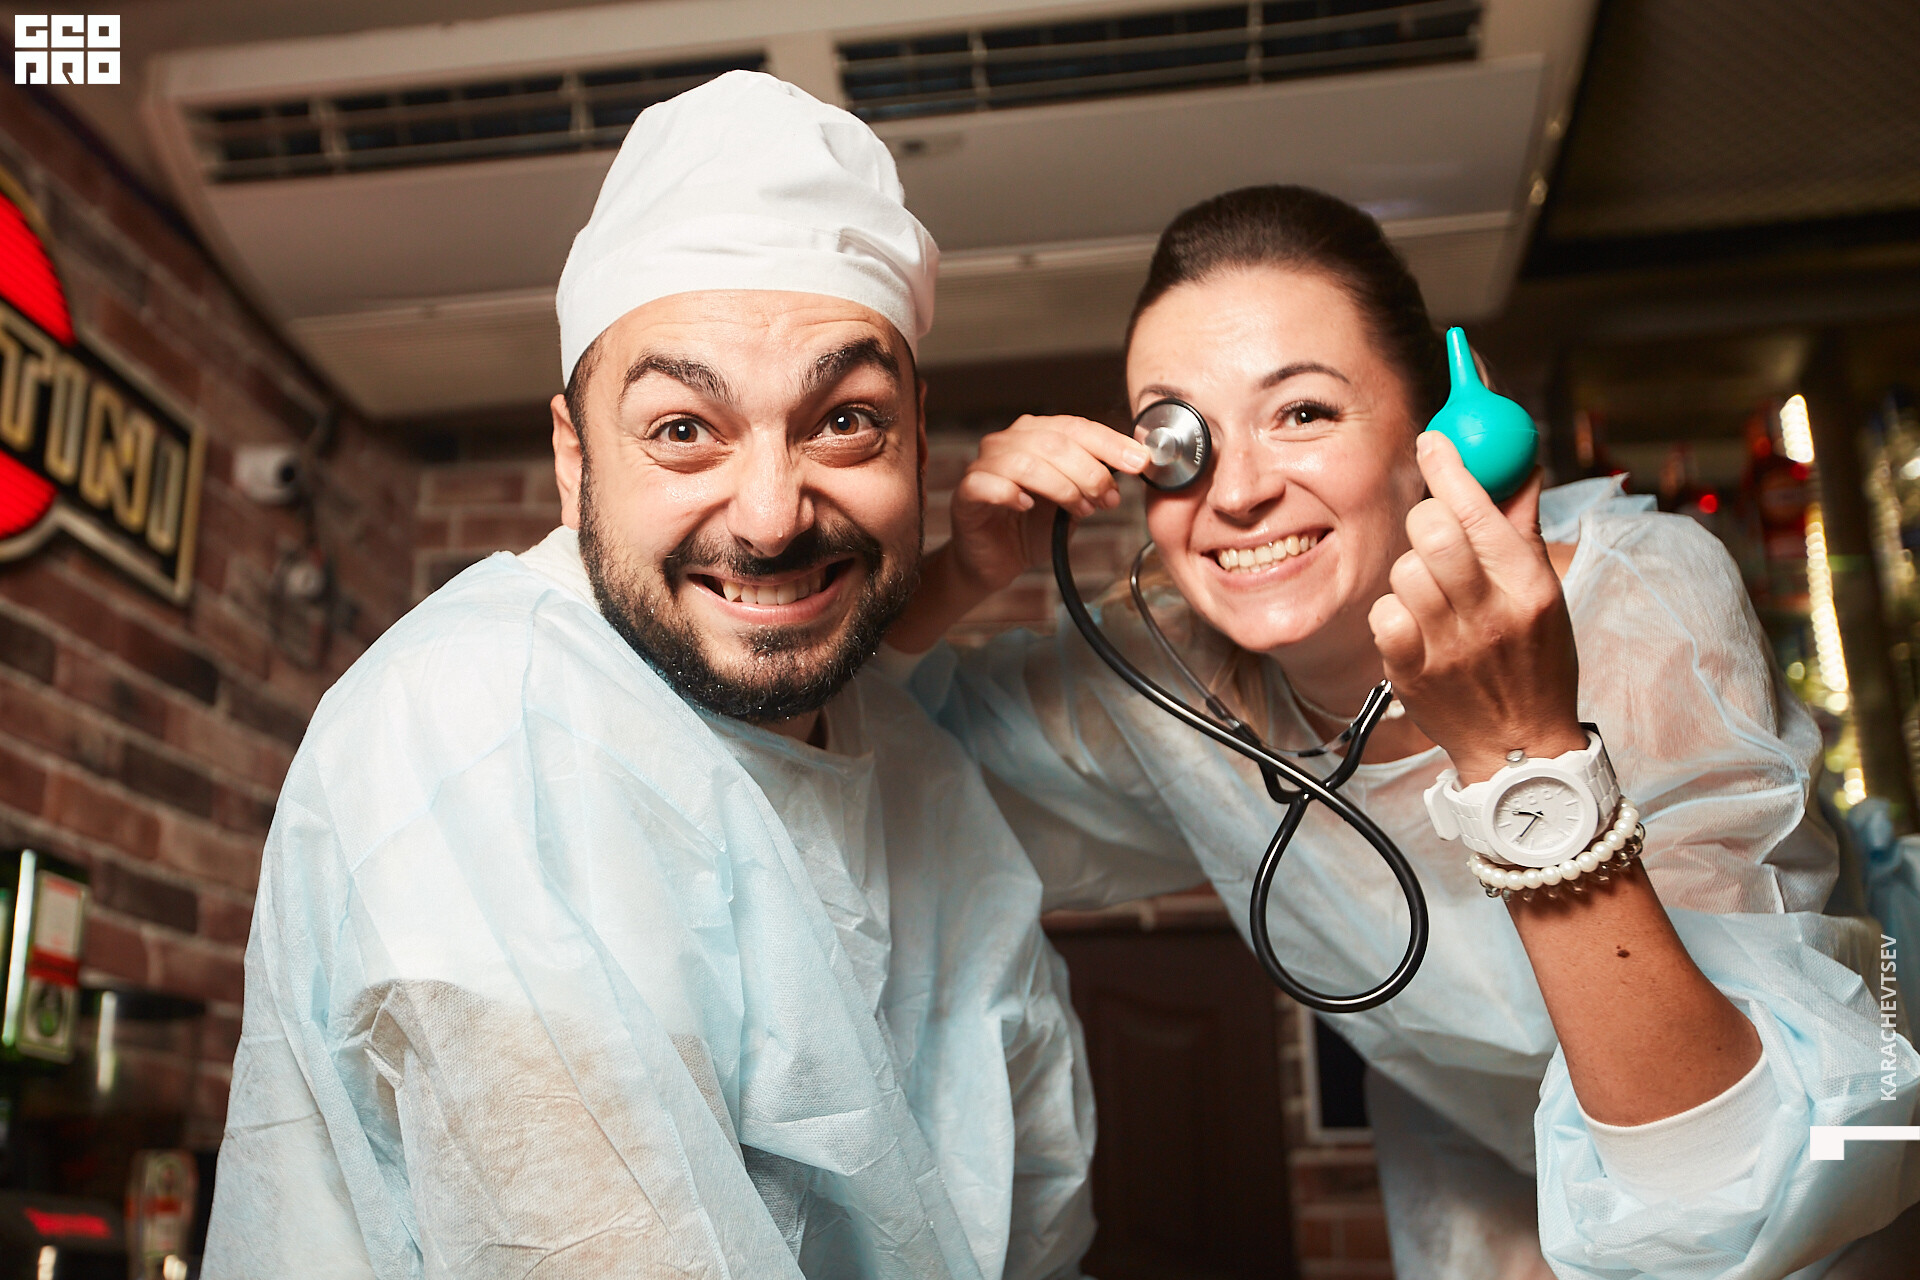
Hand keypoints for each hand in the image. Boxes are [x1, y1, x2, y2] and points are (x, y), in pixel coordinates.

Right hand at [945, 415, 1148, 595]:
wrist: (998, 561)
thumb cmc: (1033, 527)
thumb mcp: (1075, 499)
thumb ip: (1097, 478)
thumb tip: (1135, 461)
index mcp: (1035, 434)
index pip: (1076, 426)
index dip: (1110, 442)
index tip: (1140, 461)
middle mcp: (1007, 442)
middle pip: (1054, 443)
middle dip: (1090, 471)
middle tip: (1109, 498)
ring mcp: (984, 465)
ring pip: (1026, 462)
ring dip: (1062, 487)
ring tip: (1080, 510)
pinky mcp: (966, 493)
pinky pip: (987, 484)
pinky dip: (1012, 493)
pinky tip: (1028, 506)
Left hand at [1367, 433, 1584, 782]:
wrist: (1521, 748)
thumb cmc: (1534, 661)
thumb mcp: (1544, 594)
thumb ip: (1521, 528)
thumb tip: (1516, 463)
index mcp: (1528, 586)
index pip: (1479, 508)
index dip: (1448, 466)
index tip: (1432, 442)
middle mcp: (1490, 613)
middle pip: (1433, 530)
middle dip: (1425, 517)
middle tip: (1431, 526)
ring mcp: (1448, 645)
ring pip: (1403, 570)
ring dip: (1411, 572)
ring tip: (1432, 592)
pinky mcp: (1412, 671)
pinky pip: (1383, 614)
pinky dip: (1393, 612)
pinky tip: (1414, 624)